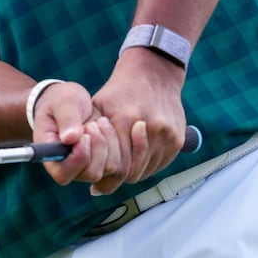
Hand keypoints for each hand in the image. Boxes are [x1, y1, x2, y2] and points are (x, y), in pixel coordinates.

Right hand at [30, 80, 124, 189]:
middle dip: (97, 146)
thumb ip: (66, 119)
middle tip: (92, 124)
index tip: (85, 135)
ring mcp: (87, 167)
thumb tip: (70, 138)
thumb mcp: (62, 103)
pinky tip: (109, 125)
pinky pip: (121, 162)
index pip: (63, 173)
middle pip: (91, 174)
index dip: (78, 158)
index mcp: (51, 156)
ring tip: (99, 122)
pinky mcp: (103, 162)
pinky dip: (121, 143)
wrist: (71, 100)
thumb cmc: (61, 100)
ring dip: (109, 142)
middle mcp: (69, 167)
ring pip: (110, 168)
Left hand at [87, 50, 187, 194]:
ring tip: (121, 163)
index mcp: (125, 119)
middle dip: (117, 177)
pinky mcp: (178, 139)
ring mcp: (166, 134)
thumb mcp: (96, 107)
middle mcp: (150, 128)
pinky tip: (136, 156)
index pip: (116, 166)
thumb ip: (86, 136)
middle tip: (107, 177)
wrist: (154, 72)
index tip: (96, 185)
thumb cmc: (120, 91)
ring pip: (147, 171)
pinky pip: (160, 164)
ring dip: (133, 171)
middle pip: (132, 172)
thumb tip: (79, 164)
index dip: (105, 178)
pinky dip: (147, 165)